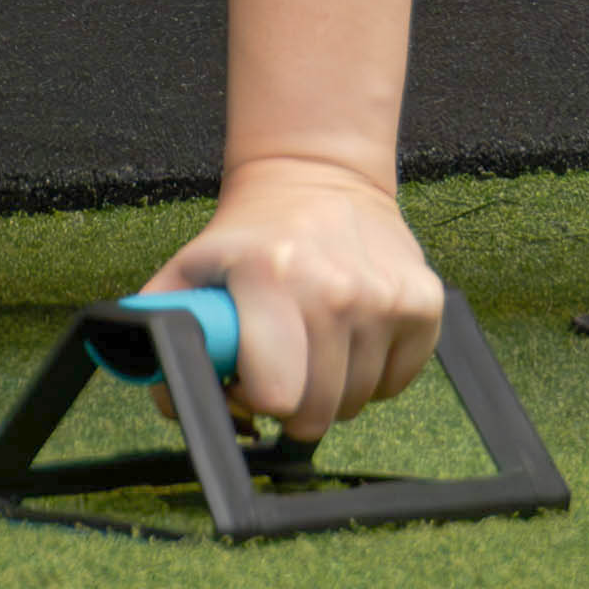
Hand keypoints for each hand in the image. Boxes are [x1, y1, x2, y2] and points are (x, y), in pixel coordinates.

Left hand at [153, 156, 443, 445]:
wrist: (318, 174)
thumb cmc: (248, 236)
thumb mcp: (189, 270)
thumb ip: (162, 335)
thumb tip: (174, 402)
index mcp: (269, 279)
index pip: (275, 397)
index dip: (254, 400)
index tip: (247, 379)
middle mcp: (335, 289)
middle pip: (318, 414)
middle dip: (292, 404)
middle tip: (281, 366)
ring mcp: (387, 297)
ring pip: (357, 404)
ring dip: (332, 388)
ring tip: (313, 342)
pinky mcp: (425, 303)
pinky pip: (395, 385)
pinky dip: (372, 374)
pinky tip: (350, 335)